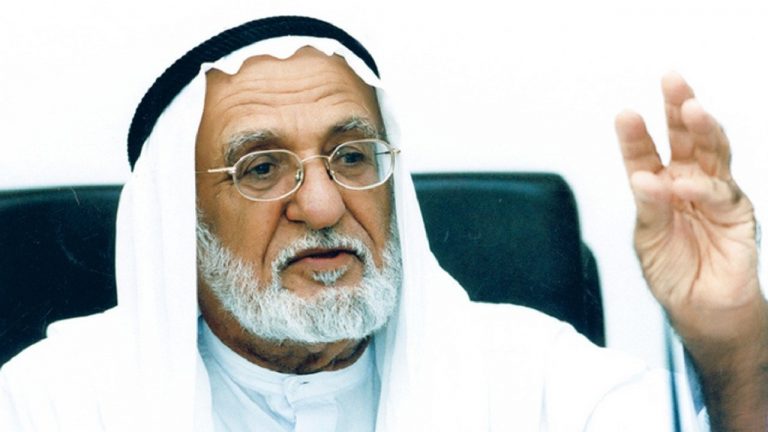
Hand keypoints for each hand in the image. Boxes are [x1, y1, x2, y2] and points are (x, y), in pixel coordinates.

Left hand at [616, 72, 767, 430]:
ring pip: (712, 152)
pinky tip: (684, 185)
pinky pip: (720, 194)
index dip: (635, 134)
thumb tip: (642, 179)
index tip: (625, 114)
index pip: (645, 154)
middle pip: (685, 138)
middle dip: (678, 108)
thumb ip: (648, 209)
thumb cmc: (673, 272)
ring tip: (690, 108)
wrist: (701, 310)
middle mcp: (687, 182)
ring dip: (702, 129)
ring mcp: (714, 194)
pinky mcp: (736, 212)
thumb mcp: (648, 240)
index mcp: (658, 186)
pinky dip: (701, 188)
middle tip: (672, 81)